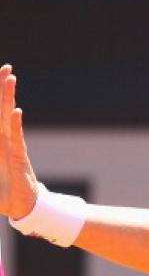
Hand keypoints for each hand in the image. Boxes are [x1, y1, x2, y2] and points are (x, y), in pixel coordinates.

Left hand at [0, 64, 37, 218]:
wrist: (20, 208)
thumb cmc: (2, 193)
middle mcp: (2, 140)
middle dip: (0, 88)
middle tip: (6, 67)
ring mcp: (11, 147)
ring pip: (7, 117)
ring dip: (7, 98)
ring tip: (10, 78)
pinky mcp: (19, 159)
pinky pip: (16, 138)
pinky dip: (15, 125)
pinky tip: (15, 112)